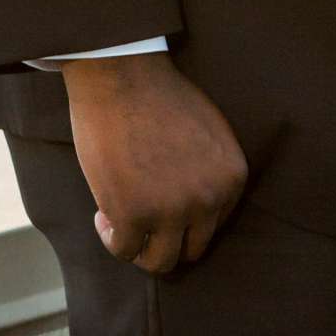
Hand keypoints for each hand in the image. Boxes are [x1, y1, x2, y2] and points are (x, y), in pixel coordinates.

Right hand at [62, 53, 247, 275]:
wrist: (123, 74)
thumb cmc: (160, 97)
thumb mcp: (208, 134)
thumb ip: (209, 172)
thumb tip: (197, 209)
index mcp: (232, 177)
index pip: (214, 224)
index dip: (184, 218)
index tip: (161, 201)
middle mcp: (208, 199)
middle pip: (190, 249)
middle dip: (164, 239)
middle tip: (141, 220)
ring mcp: (171, 211)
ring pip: (160, 261)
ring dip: (139, 246)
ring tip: (122, 219)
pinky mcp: (132, 216)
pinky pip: (124, 250)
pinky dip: (111, 237)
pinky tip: (103, 212)